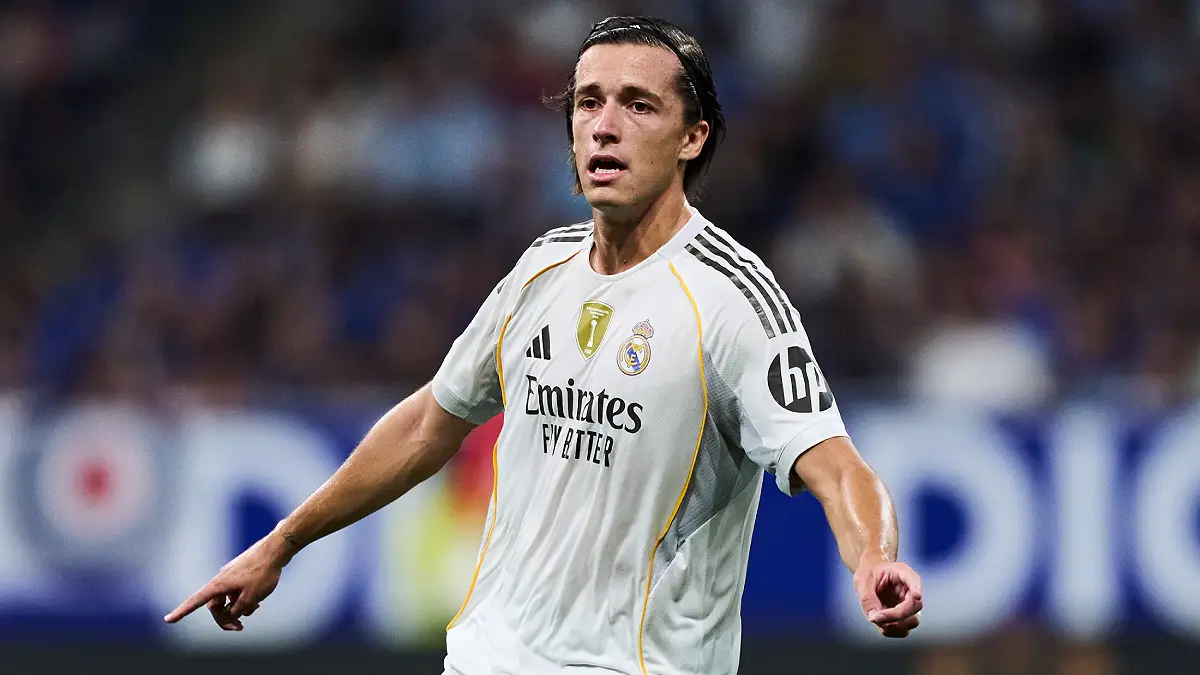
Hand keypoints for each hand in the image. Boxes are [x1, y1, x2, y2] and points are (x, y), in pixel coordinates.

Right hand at [163, 531, 295, 630]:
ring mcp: (231, 576)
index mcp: (218, 585)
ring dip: (238, 608)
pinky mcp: (240, 574)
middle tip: (240, 628)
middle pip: (215, 606)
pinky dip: (243, 598)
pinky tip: (258, 600)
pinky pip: (236, 591)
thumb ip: (238, 610)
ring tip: (256, 608)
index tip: (168, 620)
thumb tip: (232, 613)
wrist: (276, 550)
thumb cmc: (263, 572)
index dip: (181, 612)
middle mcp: (221, 580)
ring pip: (228, 599)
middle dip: (225, 618)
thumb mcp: (251, 598)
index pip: (195, 601)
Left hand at [855, 558, 921, 637]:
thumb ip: (867, 598)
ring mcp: (907, 605)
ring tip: (877, 619)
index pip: (913, 580)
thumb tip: (873, 618)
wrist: (869, 575)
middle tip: (876, 616)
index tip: (917, 595)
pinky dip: (892, 631)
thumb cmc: (868, 573)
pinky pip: (903, 630)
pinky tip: (879, 623)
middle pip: (915, 606)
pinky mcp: (902, 617)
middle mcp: (909, 590)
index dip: (917, 588)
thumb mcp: (862, 580)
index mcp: (902, 573)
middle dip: (897, 615)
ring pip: (912, 621)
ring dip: (895, 625)